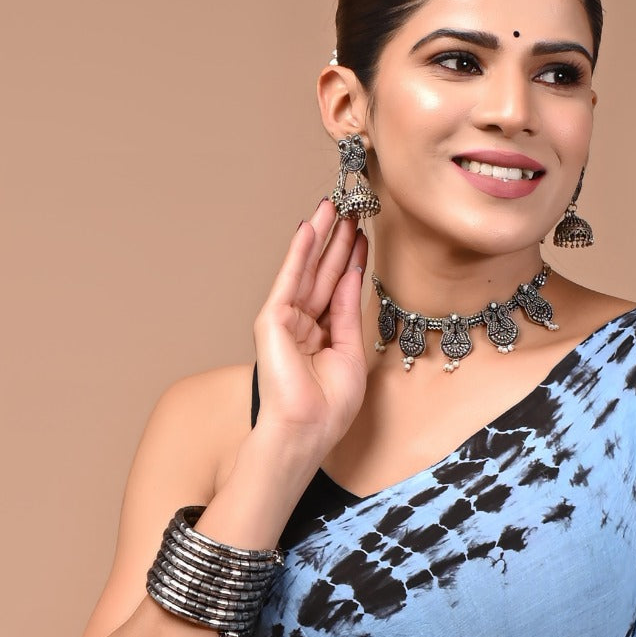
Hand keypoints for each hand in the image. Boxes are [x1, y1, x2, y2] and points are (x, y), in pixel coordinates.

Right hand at [252, 200, 369, 450]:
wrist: (307, 429)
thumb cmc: (329, 406)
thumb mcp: (350, 351)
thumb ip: (349, 312)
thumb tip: (353, 275)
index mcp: (322, 337)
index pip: (339, 291)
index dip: (351, 262)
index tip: (363, 235)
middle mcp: (302, 325)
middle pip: (323, 275)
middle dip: (337, 242)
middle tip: (351, 209)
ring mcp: (285, 321)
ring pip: (307, 271)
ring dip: (320, 238)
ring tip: (333, 206)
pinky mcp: (272, 320)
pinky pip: (289, 279)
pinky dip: (298, 253)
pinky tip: (308, 228)